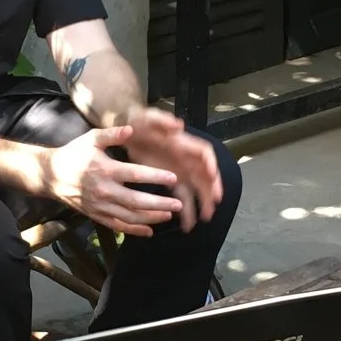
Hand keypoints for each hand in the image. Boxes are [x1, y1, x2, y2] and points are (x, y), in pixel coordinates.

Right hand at [40, 126, 183, 236]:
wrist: (50, 175)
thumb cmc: (73, 154)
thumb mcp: (91, 139)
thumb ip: (112, 134)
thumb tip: (131, 129)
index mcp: (105, 170)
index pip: (135, 175)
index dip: (155, 177)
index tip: (173, 178)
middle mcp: (104, 190)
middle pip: (136, 201)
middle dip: (159, 204)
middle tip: (178, 204)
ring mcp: (100, 206)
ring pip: (130, 216)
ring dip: (151, 218)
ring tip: (169, 216)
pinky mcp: (96, 215)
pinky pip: (118, 226)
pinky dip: (134, 230)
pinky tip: (149, 230)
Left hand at [119, 106, 222, 233]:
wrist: (127, 129)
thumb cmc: (140, 121)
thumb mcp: (149, 117)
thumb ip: (163, 120)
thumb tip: (179, 124)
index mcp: (183, 143)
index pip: (203, 153)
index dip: (210, 163)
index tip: (212, 176)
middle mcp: (186, 158)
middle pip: (204, 174)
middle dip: (211, 188)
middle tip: (214, 203)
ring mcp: (179, 170)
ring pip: (196, 188)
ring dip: (201, 202)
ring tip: (204, 218)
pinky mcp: (170, 180)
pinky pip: (181, 196)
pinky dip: (185, 209)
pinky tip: (186, 223)